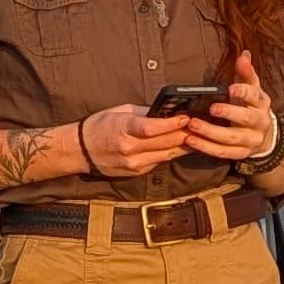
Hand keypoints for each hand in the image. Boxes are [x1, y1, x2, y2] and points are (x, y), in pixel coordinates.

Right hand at [81, 101, 200, 180]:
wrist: (81, 151)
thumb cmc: (100, 126)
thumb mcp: (119, 112)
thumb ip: (143, 113)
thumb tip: (166, 111)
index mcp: (122, 129)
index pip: (151, 128)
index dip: (171, 124)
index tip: (186, 118)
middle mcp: (129, 149)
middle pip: (164, 143)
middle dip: (185, 134)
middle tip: (202, 126)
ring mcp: (134, 163)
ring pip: (167, 155)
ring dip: (184, 145)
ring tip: (199, 135)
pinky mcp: (137, 172)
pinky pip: (160, 161)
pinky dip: (172, 153)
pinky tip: (183, 146)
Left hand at [182, 52, 283, 164]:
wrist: (264, 137)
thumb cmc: (251, 107)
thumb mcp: (252, 89)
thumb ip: (246, 73)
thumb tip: (244, 54)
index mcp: (261, 103)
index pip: (255, 96)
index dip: (244, 92)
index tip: (231, 88)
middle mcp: (259, 122)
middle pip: (246, 118)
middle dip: (229, 113)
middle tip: (212, 108)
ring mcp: (251, 140)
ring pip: (232, 138)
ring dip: (211, 132)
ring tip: (192, 125)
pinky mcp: (241, 154)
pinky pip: (223, 152)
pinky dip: (207, 148)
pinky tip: (191, 140)